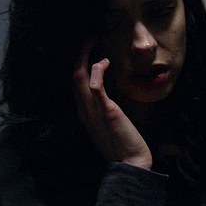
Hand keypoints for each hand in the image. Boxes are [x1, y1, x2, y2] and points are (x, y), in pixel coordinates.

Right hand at [73, 44, 152, 169]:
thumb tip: (108, 100)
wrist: (130, 163)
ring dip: (85, 59)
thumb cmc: (123, 145)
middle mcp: (84, 111)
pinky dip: (96, 72)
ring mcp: (93, 111)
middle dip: (79, 58)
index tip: (88, 55)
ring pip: (80, 80)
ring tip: (92, 44)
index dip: (80, 68)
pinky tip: (104, 62)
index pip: (76, 87)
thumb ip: (105, 112)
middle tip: (88, 42)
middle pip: (74, 79)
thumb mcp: (109, 126)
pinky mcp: (106, 111)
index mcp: (84, 114)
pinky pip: (95, 88)